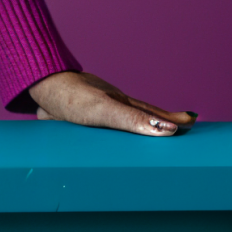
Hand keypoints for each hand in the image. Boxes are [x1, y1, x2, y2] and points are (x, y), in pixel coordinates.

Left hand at [29, 70, 194, 139]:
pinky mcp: (76, 124)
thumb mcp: (106, 110)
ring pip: (120, 126)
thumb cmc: (72, 96)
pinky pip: (98, 135)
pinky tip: (107, 144)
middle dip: (160, 125)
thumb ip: (134, 120)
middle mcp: (111, 108)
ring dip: (136, 131)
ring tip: (148, 139)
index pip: (154, 114)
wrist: (38, 86)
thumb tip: (167, 131)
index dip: (173, 121)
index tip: (193, 123)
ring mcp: (94, 114)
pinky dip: (109, 139)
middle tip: (180, 129)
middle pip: (141, 118)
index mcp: (123, 104)